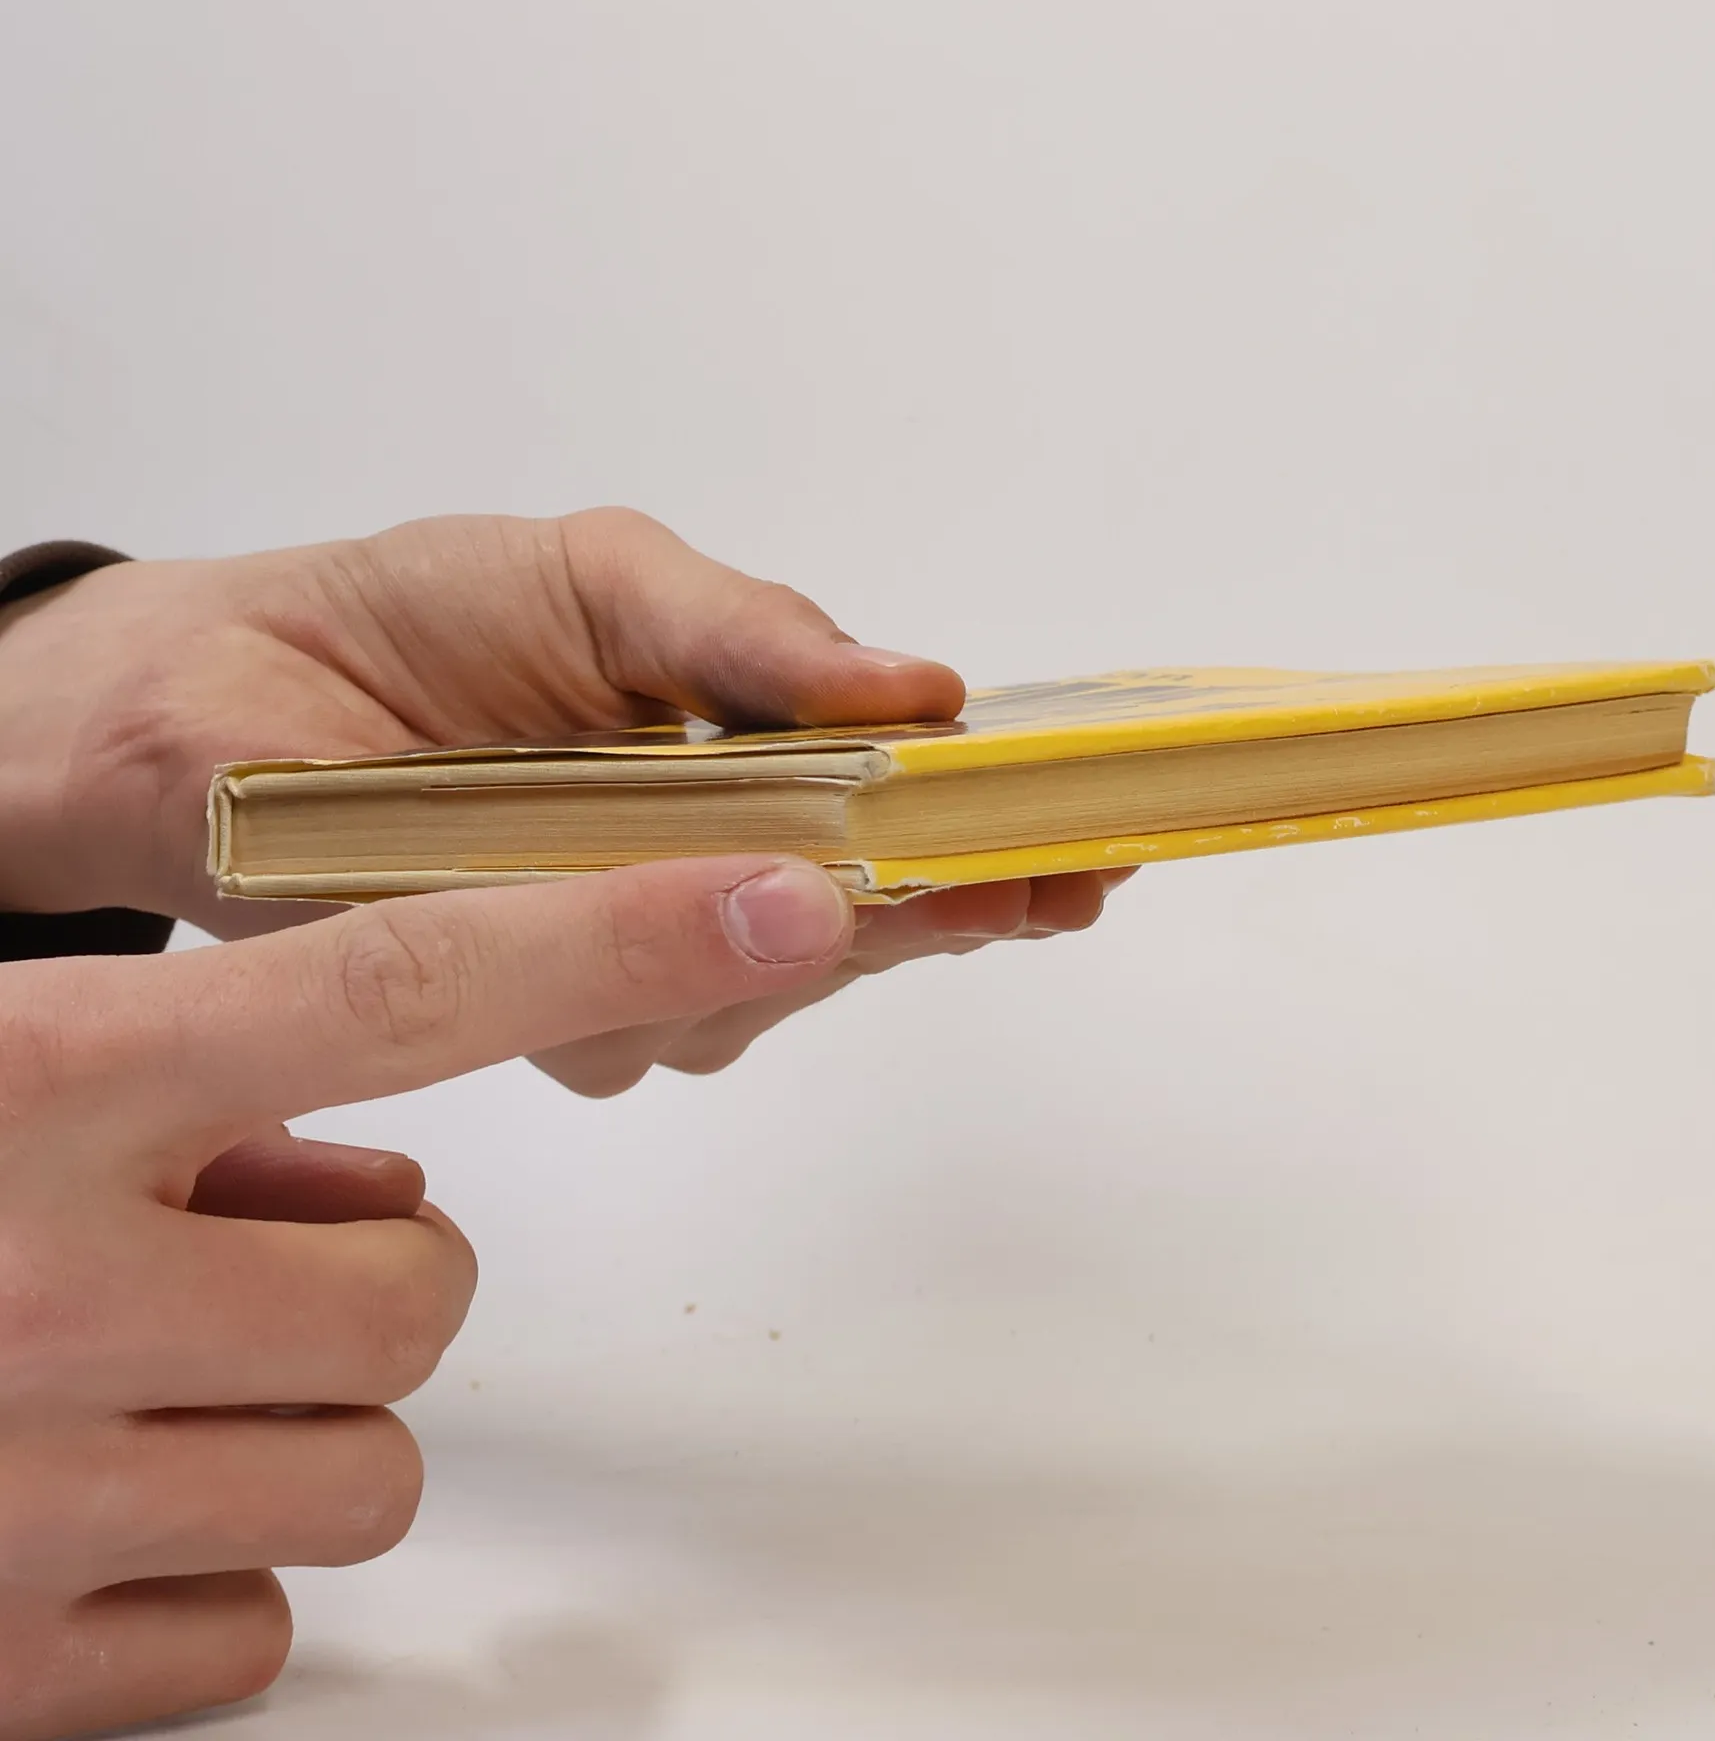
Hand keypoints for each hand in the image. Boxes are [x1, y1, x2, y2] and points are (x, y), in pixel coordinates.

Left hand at [0, 510, 1128, 1089]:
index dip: (1006, 842)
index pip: (907, 826)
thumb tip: (924, 688)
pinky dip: (658, 962)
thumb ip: (758, 636)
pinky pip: (633, 1024)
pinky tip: (629, 895)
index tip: (1096, 845)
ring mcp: (617, 953)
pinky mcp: (527, 1004)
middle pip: (863, 932)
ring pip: (759, 993)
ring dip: (794, 935)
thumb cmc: (416, 618)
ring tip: (801, 859)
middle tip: (1033, 878)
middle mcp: (697, 878)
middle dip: (952, 908)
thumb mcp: (606, 581)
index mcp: (744, 770)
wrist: (212, 696)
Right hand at [0, 855, 854, 1738]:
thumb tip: (365, 1149)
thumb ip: (176, 1076)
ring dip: (288, 1420)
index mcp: (36, 1086)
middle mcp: (40, 1288)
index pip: (408, 977)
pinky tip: (78, 1511)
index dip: (622, 929)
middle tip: (226, 1251)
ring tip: (136, 1378)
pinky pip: (255, 1628)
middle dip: (366, 1271)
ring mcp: (24, 1501)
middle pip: (423, 1287)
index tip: (788, 900)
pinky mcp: (3, 1674)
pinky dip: (201, 1574)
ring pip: (365, 1466)